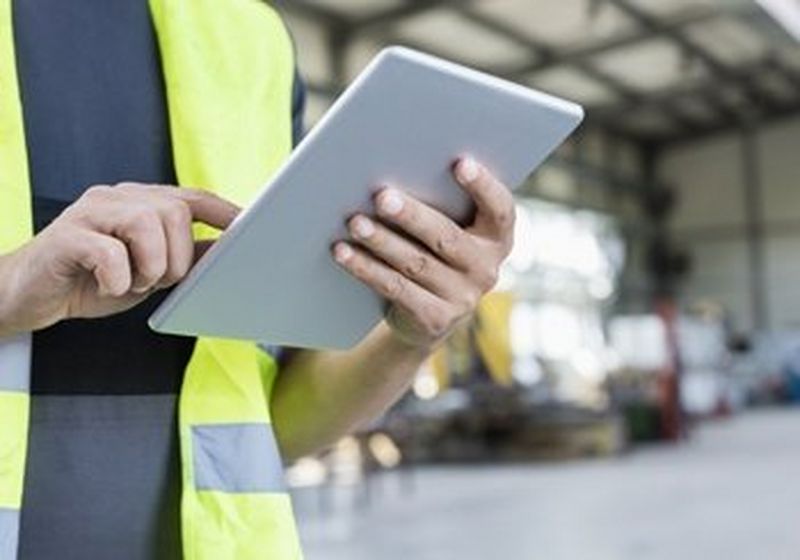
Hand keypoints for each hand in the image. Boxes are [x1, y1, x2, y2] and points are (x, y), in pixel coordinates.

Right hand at [0, 183, 238, 335]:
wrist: (30, 296)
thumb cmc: (94, 281)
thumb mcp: (151, 271)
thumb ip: (186, 257)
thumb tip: (230, 250)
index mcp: (142, 203)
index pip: (193, 197)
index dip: (225, 212)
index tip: (252, 228)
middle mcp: (118, 198)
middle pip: (174, 211)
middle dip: (177, 257)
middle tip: (155, 280)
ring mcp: (90, 212)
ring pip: (145, 224)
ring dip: (149, 265)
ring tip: (132, 283)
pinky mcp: (66, 235)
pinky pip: (108, 251)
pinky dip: (118, 278)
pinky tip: (110, 287)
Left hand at [333, 157, 514, 349]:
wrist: (428, 314)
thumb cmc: (434, 251)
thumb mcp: (447, 227)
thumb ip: (439, 202)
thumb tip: (391, 173)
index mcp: (496, 238)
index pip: (499, 210)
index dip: (483, 186)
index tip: (460, 162)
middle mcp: (486, 269)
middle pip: (447, 237)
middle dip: (412, 215)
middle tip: (382, 196)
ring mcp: (462, 298)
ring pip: (416, 263)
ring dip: (381, 241)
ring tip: (355, 222)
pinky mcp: (435, 319)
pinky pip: (395, 289)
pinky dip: (366, 268)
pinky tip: (343, 251)